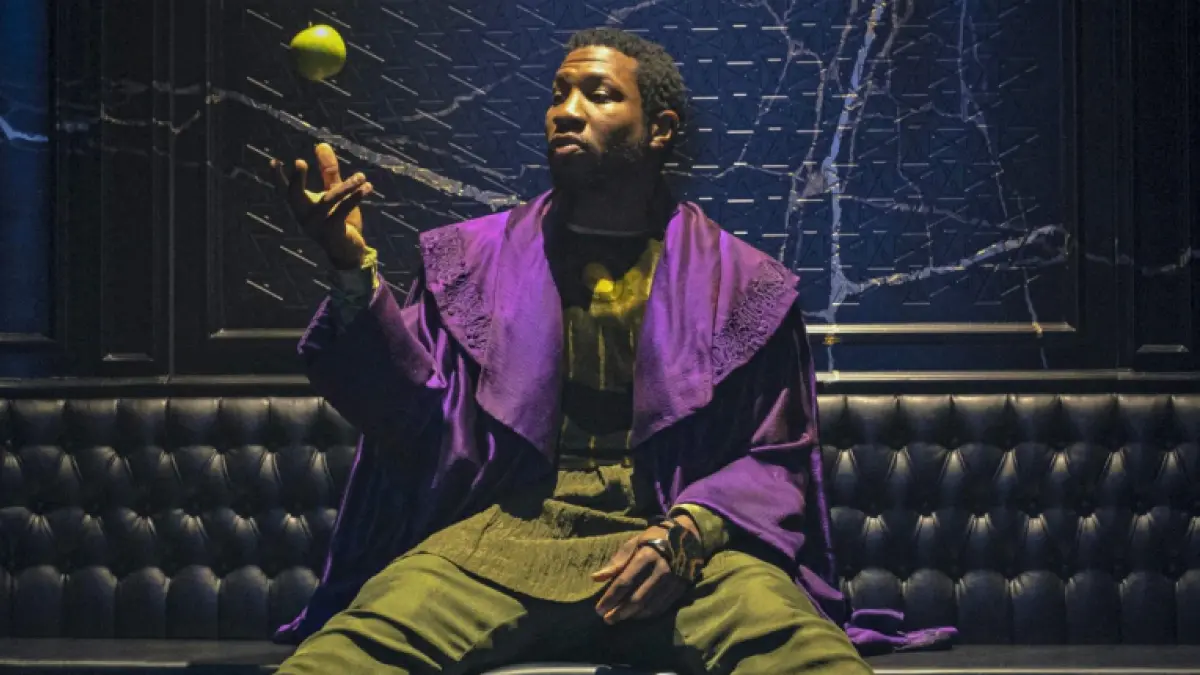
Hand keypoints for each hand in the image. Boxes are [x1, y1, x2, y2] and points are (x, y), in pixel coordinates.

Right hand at [271, 143, 372, 269]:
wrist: (348, 252)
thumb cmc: (338, 220)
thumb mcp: (333, 193)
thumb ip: (328, 171)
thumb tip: (321, 144)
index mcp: (300, 206)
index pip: (284, 189)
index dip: (277, 177)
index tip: (273, 161)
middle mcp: (304, 215)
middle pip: (295, 195)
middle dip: (297, 179)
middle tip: (300, 162)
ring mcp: (316, 225)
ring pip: (328, 200)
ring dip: (347, 186)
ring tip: (361, 176)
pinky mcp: (332, 232)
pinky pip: (343, 210)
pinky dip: (355, 198)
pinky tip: (367, 188)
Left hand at [591, 518, 702, 623]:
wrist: (687, 536)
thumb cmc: (653, 539)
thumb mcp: (634, 543)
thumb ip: (616, 562)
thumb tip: (595, 578)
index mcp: (646, 557)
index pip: (624, 582)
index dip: (610, 598)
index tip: (598, 609)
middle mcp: (660, 571)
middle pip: (636, 598)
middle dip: (619, 611)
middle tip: (606, 619)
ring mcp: (673, 581)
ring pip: (649, 606)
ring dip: (632, 615)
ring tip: (618, 619)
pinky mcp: (681, 588)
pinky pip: (662, 607)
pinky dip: (647, 614)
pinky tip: (636, 616)